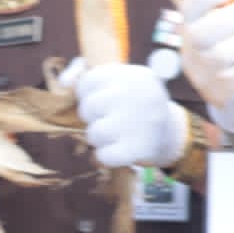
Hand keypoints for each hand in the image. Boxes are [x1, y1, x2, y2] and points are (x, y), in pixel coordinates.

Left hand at [68, 56, 190, 170]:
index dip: (88, 94)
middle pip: (89, 108)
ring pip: (93, 134)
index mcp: (134, 75)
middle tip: (111, 119)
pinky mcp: (139, 149)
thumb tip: (63, 83)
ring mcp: (140, 123)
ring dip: (100, 138)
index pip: (89, 81)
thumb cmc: (134, 104)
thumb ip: (85, 75)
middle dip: (93, 117)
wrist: (170, 133)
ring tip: (116, 135)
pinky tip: (119, 150)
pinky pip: (103, 156)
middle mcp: (139, 95)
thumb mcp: (118, 81)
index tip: (103, 100)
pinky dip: (106, 157)